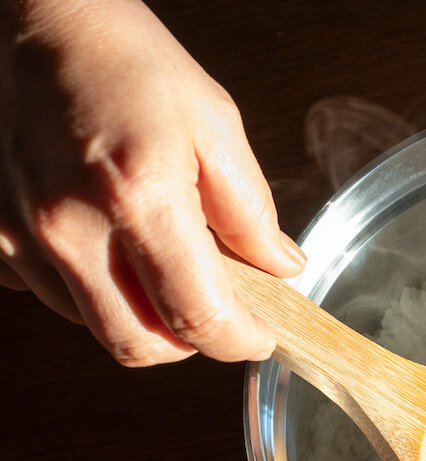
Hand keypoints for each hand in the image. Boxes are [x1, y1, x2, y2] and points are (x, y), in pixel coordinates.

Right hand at [0, 0, 302, 365]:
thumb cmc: (123, 60)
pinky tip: (108, 244)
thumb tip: (281, 269)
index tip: (260, 335)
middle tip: (216, 309)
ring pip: (94, 326)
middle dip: (189, 342)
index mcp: (137, 197)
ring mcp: (18, 236)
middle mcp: (66, 226)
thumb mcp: (215, 125)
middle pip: (139, 345)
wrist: (37, 22)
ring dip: (139, 314)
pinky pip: (49, 296)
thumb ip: (251, 210)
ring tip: (159, 260)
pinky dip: (89, 289)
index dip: (239, 340)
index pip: (197, 316)